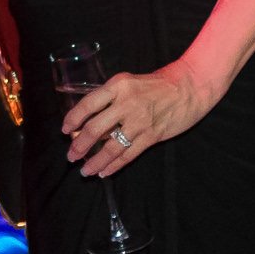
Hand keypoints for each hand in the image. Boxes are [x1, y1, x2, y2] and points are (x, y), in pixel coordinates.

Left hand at [63, 61, 210, 177]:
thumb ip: (111, 97)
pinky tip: (105, 172)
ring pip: (110, 147)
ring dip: (94, 161)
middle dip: (79, 145)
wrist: (189, 87)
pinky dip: (114, 165)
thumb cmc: (158, 83)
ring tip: (85, 170)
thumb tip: (89, 119)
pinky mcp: (151, 135)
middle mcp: (126, 103)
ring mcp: (139, 121)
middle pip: (94, 129)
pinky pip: (128, 155)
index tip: (65, 130)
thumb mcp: (129, 81)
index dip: (72, 119)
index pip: (87, 104)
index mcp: (118, 86)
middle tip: (70, 155)